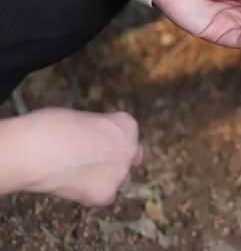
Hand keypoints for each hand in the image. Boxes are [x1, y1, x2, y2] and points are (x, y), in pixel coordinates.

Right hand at [11, 108, 141, 206]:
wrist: (34, 150)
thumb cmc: (50, 128)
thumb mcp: (83, 119)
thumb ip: (99, 132)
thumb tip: (96, 144)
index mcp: (126, 124)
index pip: (128, 135)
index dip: (110, 141)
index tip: (96, 143)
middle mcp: (130, 149)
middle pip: (130, 158)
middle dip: (115, 160)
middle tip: (93, 162)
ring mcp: (120, 173)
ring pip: (119, 180)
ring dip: (105, 179)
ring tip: (76, 173)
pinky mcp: (105, 194)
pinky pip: (104, 198)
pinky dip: (91, 195)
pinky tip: (72, 186)